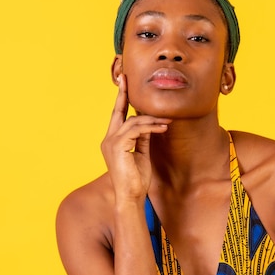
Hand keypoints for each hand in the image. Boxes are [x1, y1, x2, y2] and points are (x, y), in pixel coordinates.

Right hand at [101, 74, 170, 201]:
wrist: (131, 196)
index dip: (121, 100)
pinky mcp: (118, 146)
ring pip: (132, 121)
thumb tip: (148, 124)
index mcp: (112, 141)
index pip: (117, 116)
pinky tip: (162, 128)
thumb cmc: (136, 179)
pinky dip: (150, 127)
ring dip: (151, 120)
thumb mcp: (141, 153)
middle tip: (128, 78)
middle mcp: (108, 139)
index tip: (124, 83)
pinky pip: (136, 130)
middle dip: (123, 94)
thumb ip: (142, 138)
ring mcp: (111, 143)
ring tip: (166, 122)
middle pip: (117, 112)